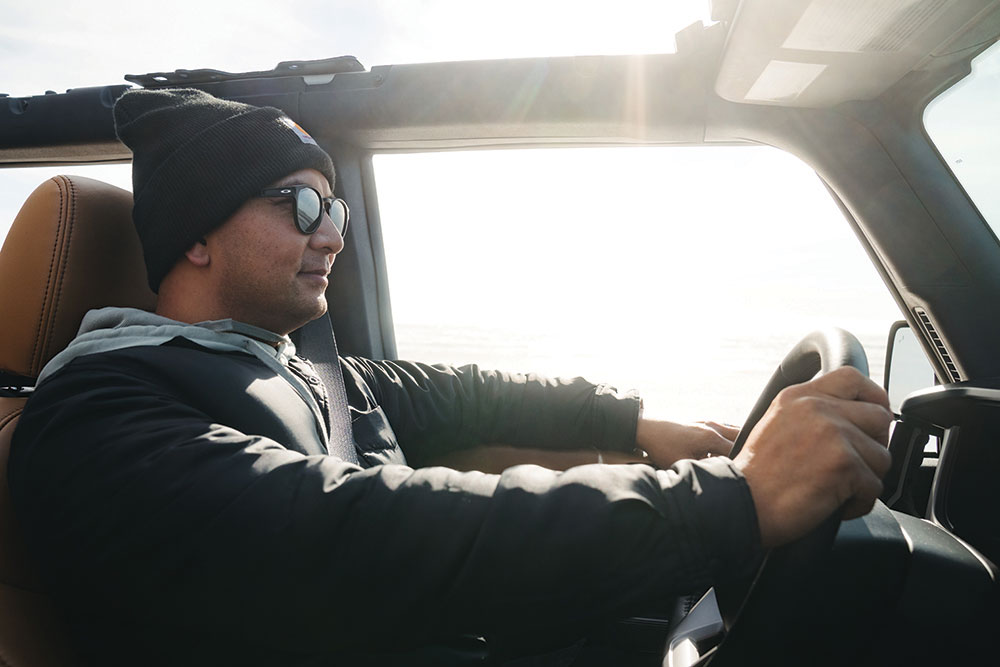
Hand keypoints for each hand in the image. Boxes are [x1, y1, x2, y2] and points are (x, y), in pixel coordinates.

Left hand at [635, 418, 737, 467]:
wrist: (646, 428)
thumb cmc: (663, 447)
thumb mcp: (684, 464)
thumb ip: (705, 470)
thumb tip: (720, 479)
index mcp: (712, 437)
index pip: (738, 452)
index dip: (742, 464)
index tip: (743, 476)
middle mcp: (713, 427)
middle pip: (740, 438)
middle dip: (744, 451)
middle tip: (745, 465)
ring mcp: (707, 422)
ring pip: (732, 432)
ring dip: (735, 444)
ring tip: (734, 459)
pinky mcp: (701, 422)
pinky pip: (722, 430)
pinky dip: (726, 440)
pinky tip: (718, 453)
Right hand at [734, 367, 892, 548]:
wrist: (741, 504)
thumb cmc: (757, 477)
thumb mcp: (777, 425)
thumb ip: (810, 412)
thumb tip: (852, 416)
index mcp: (799, 396)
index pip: (853, 378)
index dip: (872, 398)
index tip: (871, 420)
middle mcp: (817, 408)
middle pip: (879, 417)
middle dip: (874, 445)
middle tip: (854, 464)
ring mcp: (832, 433)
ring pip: (882, 456)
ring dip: (865, 479)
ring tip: (836, 489)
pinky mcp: (844, 463)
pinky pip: (874, 486)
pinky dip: (859, 503)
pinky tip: (835, 505)